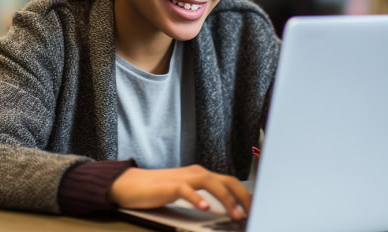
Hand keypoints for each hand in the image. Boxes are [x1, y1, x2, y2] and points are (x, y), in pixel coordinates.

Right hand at [108, 164, 250, 219]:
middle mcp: (196, 172)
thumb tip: (224, 210)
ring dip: (225, 199)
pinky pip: (187, 190)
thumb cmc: (159, 190)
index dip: (245, 194)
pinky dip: (197, 199)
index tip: (255, 207)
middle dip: (242, 196)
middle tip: (251, 212)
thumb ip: (204, 197)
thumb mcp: (187, 193)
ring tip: (234, 214)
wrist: (132, 185)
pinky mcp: (170, 186)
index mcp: (202, 174)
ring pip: (211, 183)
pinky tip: (205, 208)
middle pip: (226, 181)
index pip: (230, 182)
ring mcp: (184, 178)